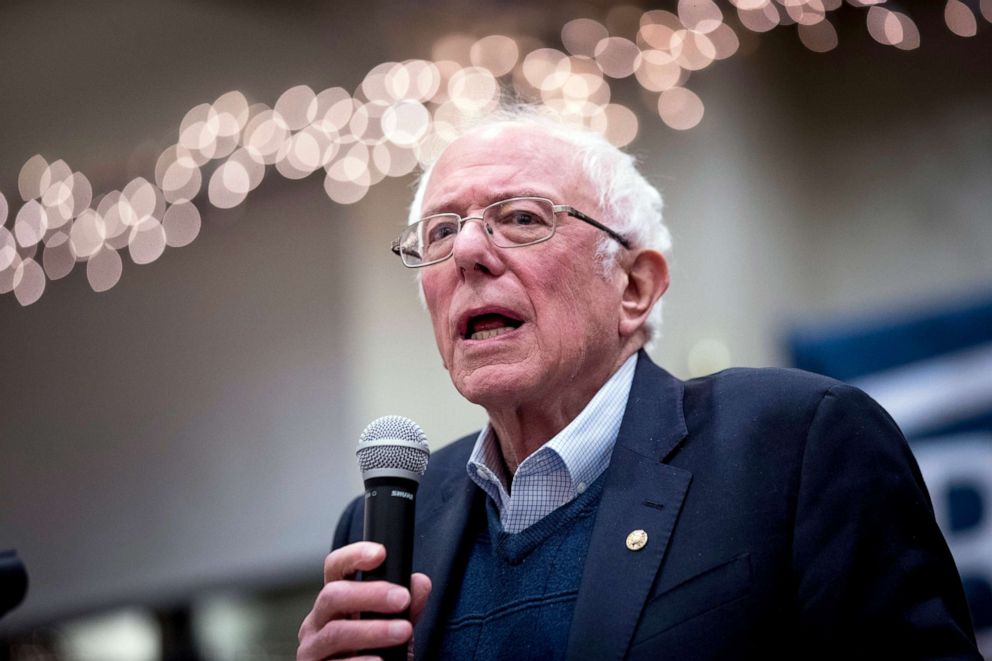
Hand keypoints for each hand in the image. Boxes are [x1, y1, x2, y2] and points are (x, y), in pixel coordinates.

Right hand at [297, 541, 431, 660]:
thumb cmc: (374, 653)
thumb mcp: (392, 626)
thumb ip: (407, 606)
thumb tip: (420, 583)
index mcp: (335, 601)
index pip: (336, 567)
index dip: (354, 555)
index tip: (380, 553)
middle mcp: (317, 621)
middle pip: (333, 595)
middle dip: (370, 594)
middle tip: (403, 599)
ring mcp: (312, 649)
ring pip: (336, 632)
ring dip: (373, 630)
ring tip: (404, 631)